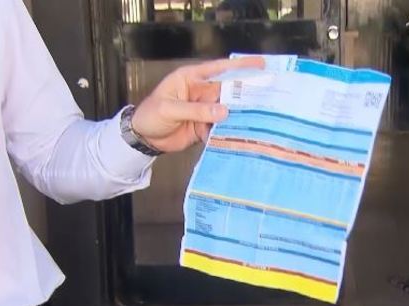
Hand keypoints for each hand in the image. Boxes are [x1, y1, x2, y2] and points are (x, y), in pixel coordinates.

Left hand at [132, 56, 264, 151]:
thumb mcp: (170, 109)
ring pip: (226, 111)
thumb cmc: (150, 115)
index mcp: (191, 79)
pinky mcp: (204, 127)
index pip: (218, 69)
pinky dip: (228, 133)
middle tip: (266, 98)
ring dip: (238, 116)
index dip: (240, 65)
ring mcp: (204, 110)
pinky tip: (240, 136)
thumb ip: (196, 110)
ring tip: (259, 120)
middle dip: (245, 94)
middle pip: (227, 91)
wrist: (142, 138)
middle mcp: (201, 92)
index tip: (260, 64)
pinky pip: (220, 128)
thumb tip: (224, 112)